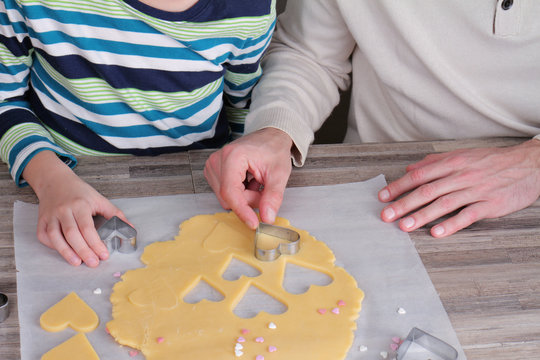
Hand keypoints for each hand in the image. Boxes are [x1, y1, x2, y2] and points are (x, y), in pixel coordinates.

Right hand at [23, 151, 126, 266]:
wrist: (56, 181)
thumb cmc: (80, 192)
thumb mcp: (99, 199)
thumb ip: (115, 214)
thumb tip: (130, 228)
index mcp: (80, 205)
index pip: (88, 228)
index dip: (96, 243)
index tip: (104, 255)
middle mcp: (63, 210)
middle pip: (72, 234)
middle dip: (83, 251)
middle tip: (93, 263)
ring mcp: (50, 215)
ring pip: (55, 237)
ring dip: (66, 252)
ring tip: (77, 263)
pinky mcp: (41, 220)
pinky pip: (44, 235)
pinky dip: (52, 246)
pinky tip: (63, 252)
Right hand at [204, 128, 292, 228]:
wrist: (270, 137)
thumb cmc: (274, 150)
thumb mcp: (279, 174)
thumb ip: (273, 196)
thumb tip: (267, 217)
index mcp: (233, 156)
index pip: (231, 192)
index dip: (242, 211)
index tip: (254, 223)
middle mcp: (218, 160)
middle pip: (229, 197)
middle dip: (249, 200)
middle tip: (263, 188)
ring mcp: (213, 165)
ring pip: (227, 198)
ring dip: (245, 197)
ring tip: (256, 182)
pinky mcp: (213, 171)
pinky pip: (225, 193)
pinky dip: (240, 193)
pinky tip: (249, 181)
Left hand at [378, 139, 539, 236]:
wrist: (530, 165)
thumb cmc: (492, 161)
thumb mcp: (462, 155)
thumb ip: (434, 162)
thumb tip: (410, 169)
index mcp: (453, 163)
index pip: (419, 175)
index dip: (399, 186)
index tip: (383, 196)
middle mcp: (461, 175)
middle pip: (427, 190)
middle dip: (403, 204)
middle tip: (386, 215)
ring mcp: (476, 191)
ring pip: (444, 204)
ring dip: (422, 216)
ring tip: (404, 226)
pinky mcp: (490, 205)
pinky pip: (468, 216)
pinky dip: (451, 224)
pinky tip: (437, 232)